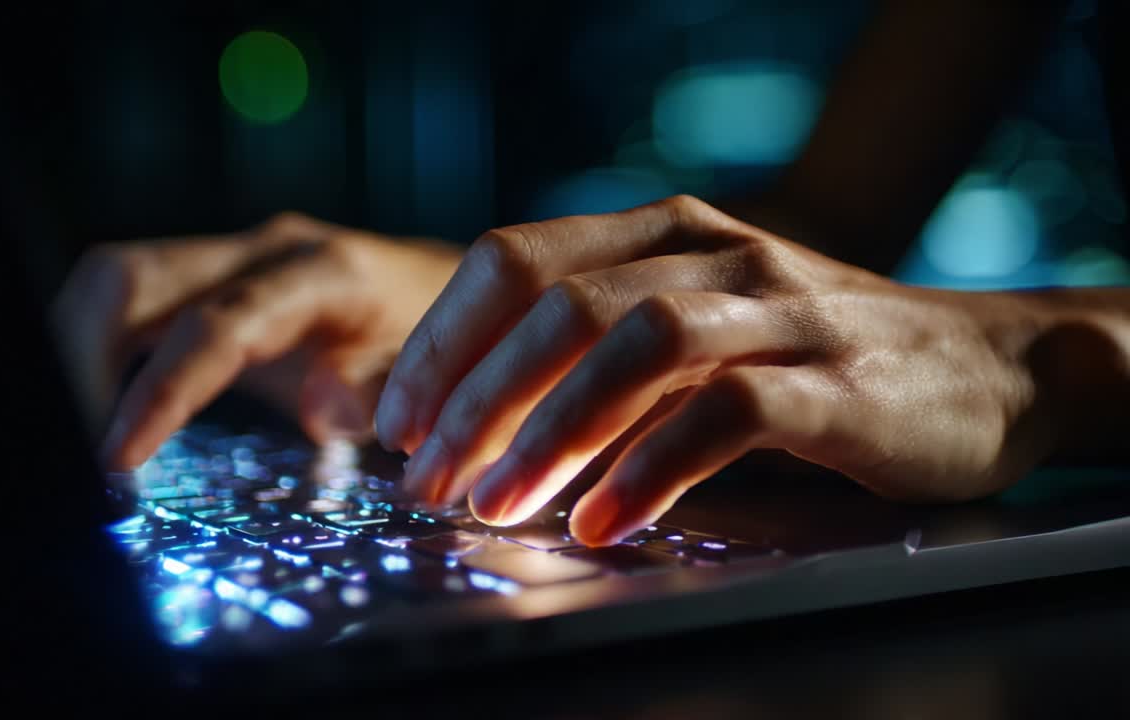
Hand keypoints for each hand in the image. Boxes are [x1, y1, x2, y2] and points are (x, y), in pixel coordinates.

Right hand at [52, 212, 460, 468]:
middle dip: (77, 358)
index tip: (114, 460)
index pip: (217, 327)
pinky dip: (97, 355)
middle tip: (67, 450)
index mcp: (321, 274)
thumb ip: (386, 387)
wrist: (462, 295)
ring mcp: (231, 262)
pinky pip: (132, 306)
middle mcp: (263, 254)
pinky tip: (94, 414)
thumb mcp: (438, 371)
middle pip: (130, 278)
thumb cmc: (451, 341)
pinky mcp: (213, 284)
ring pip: (115, 284)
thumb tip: (329, 412)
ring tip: (70, 436)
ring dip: (75, 354)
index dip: (161, 392)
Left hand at [376, 195, 1071, 545]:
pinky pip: (724, 413)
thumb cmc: (816, 357)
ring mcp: (781, 312)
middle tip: (429, 475)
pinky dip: (648, 467)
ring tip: (495, 501)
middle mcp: (714, 253)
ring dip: (547, 428)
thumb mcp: (701, 326)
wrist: (988, 366)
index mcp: (662, 231)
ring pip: (634, 344)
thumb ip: (606, 349)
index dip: (443, 339)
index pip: (514, 259)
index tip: (399, 420)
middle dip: (473, 395)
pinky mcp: (838, 383)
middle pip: (557, 304)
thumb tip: (478, 417)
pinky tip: (600, 519)